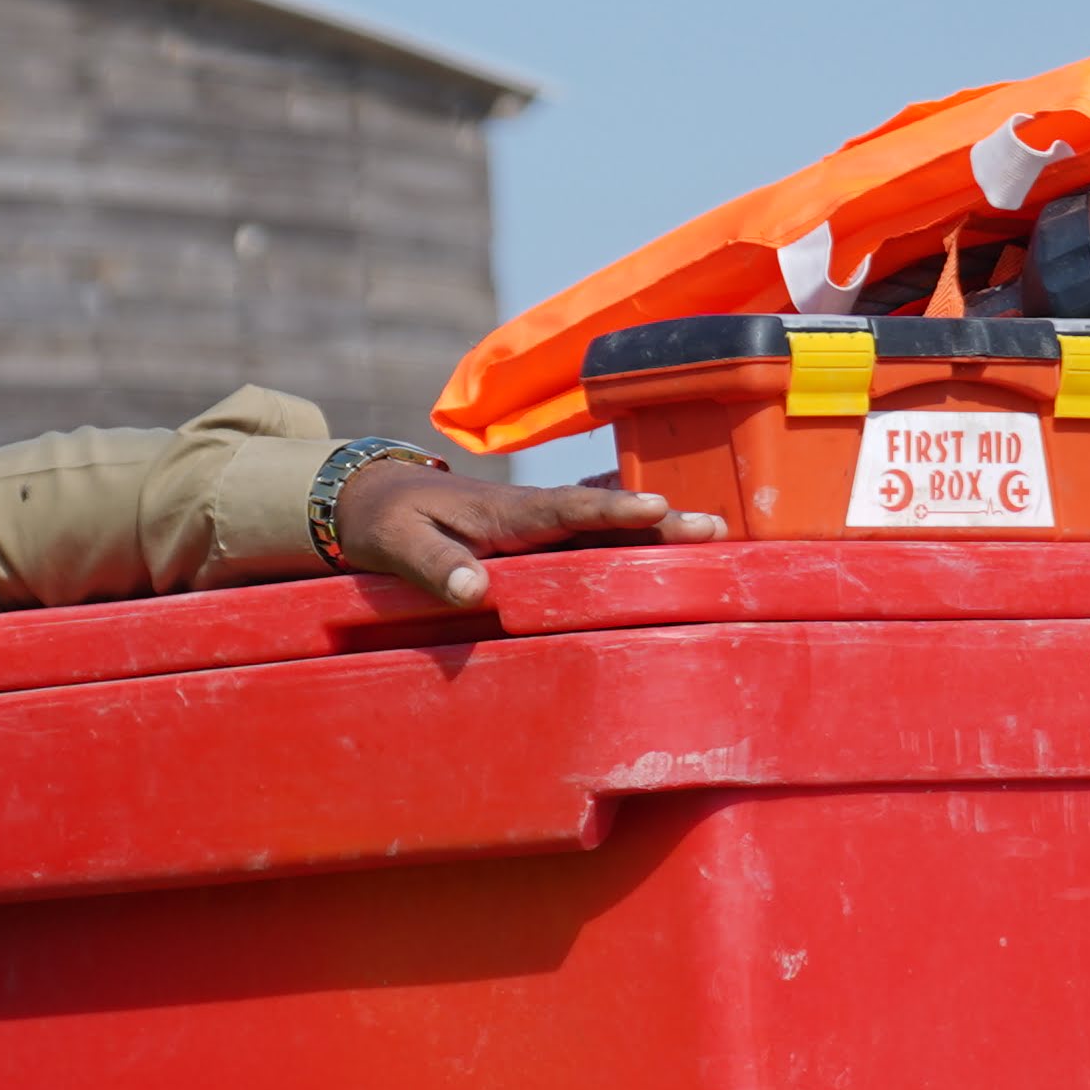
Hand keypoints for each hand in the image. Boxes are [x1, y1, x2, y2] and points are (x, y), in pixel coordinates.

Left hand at [331, 457, 721, 608]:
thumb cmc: (386, 521)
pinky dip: (630, 534)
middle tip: (714, 527)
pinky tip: (668, 536)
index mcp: (505, 511)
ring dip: (657, 529)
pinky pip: (592, 535)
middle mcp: (532, 513)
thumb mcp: (398, 543)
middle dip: (659, 520)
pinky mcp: (537, 537)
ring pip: (606, 526)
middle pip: (604, 515)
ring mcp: (539, 524)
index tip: (655, 506)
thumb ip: (436, 565)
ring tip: (716, 533)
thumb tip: (477, 590)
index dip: (611, 509)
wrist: (372, 499)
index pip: (566, 508)